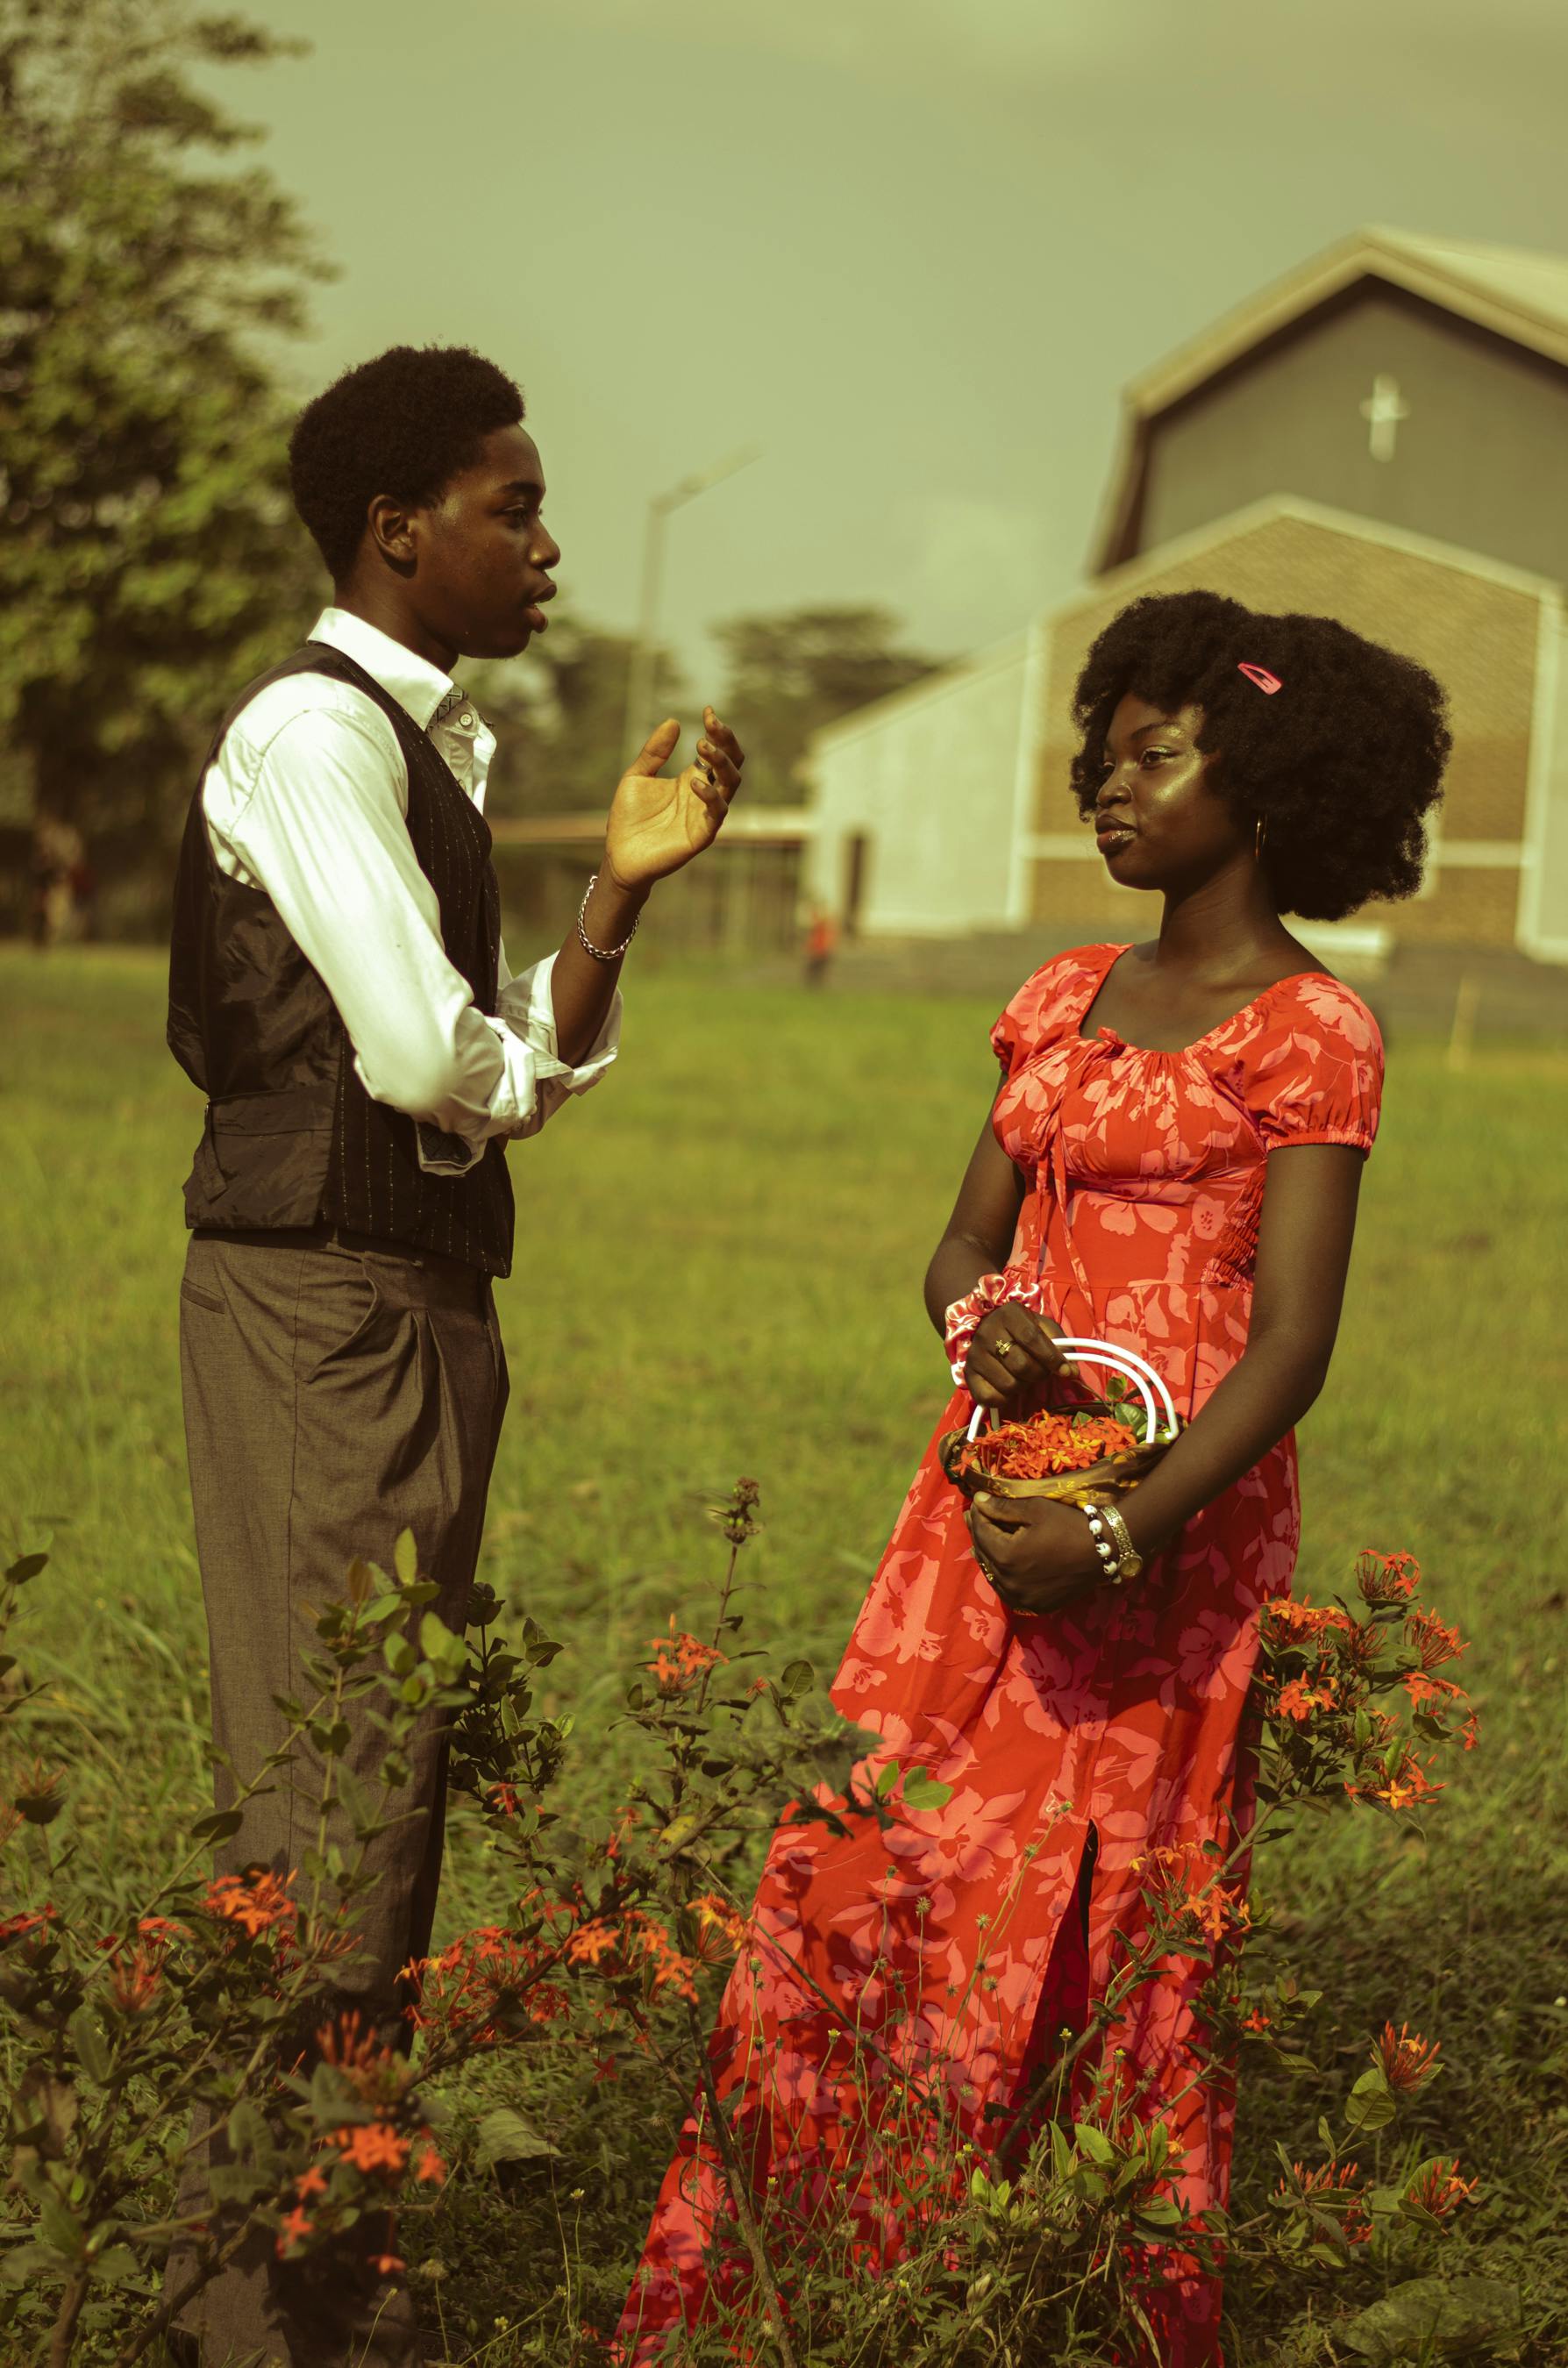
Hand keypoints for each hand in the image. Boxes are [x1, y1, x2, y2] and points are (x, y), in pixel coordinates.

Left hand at [604, 707, 745, 890]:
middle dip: (726, 741)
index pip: (716, 751)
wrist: (619, 856)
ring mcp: (705, 814)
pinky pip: (717, 813)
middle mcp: (704, 795)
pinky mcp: (702, 835)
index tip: (707, 711)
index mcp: (692, 779)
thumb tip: (673, 722)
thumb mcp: (637, 777)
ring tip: (703, 746)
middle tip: (711, 726)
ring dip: (722, 762)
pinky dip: (711, 796)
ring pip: (731, 784)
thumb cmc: (628, 819)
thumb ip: (654, 752)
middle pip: (731, 763)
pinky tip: (696, 783)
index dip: (717, 731)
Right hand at [965, 1304, 1073, 1413]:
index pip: (1032, 1338)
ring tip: (1022, 1376)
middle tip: (1040, 1371)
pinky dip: (1004, 1399)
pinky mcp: (968, 1375)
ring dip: (1023, 1386)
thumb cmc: (1023, 1329)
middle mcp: (987, 1332)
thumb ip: (1062, 1346)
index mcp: (1009, 1315)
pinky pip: (991, 1398)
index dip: (1052, 1358)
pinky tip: (1007, 1386)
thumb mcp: (1044, 1328)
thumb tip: (1072, 1373)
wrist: (989, 1329)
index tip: (1066, 1371)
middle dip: (1039, 1374)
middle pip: (1022, 1366)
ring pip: (1009, 1385)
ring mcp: (974, 1355)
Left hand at [966, 1492, 1102, 1616]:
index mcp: (1007, 1557)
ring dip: (987, 1555)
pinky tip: (1003, 1563)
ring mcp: (1021, 1598)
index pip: (981, 1533)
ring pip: (992, 1575)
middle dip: (979, 1534)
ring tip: (985, 1539)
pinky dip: (1002, 1575)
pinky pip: (1008, 1590)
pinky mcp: (1035, 1605)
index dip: (977, 1515)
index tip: (977, 1502)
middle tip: (975, 1518)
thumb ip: (1002, 1507)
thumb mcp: (1034, 1509)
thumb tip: (977, 1501)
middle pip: (984, 1554)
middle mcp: (1009, 1583)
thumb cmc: (1068, 1525)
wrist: (1103, 1551)